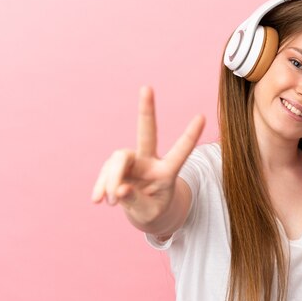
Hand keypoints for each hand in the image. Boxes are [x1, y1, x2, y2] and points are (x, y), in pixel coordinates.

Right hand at [91, 86, 204, 225]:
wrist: (143, 211)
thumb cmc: (152, 210)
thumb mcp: (149, 212)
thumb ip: (136, 201)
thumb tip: (119, 189)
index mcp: (167, 172)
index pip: (180, 153)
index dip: (190, 136)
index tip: (202, 117)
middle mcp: (150, 160)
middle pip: (147, 132)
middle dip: (147, 110)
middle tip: (147, 88)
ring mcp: (132, 161)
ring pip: (118, 159)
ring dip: (111, 180)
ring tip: (110, 202)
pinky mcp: (116, 166)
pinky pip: (105, 171)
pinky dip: (101, 185)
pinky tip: (98, 200)